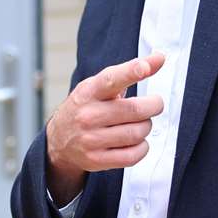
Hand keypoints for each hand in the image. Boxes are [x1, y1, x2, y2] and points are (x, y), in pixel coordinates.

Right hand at [44, 53, 166, 203]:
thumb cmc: (86, 107)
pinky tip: (136, 141)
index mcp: (89, 92)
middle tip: (153, 105)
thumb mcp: (99, 86)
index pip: (111, 79)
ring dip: (146, 127)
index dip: (131, 72)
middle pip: (135, 110)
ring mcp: (91, 139)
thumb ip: (128, 72)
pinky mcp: (96, 160)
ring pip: (138, 133)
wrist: (58, 140)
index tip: (145, 67)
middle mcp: (88, 115)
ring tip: (139, 124)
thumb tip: (159, 58)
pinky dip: (142, 147)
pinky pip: (133, 155)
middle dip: (153, 106)